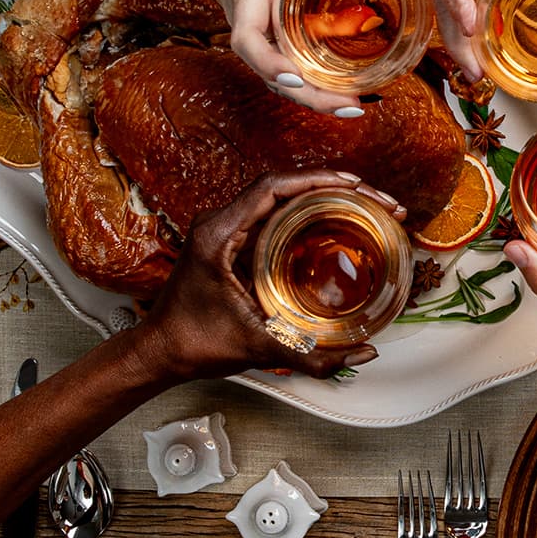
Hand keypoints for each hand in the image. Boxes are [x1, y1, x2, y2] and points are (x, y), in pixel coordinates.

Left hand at [143, 169, 404, 379]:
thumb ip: (313, 358)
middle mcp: (219, 222)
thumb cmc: (195, 346)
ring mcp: (224, 228)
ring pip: (279, 197)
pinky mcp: (230, 240)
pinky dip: (306, 213)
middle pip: (283, 186)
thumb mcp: (259, 350)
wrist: (159, 352)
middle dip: (334, 187)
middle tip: (376, 200)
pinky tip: (335, 224)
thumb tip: (364, 355)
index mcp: (218, 233)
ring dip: (321, 196)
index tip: (355, 185)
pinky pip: (272, 214)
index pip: (272, 186)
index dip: (318, 179)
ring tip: (365, 206)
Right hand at [183, 0, 387, 115]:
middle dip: (309, 96)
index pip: (247, 36)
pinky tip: (336, 90)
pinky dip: (309, 81)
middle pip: (271, 72)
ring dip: (313, 97)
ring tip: (350, 105)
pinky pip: (285, 63)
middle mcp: (248, 17)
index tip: (294, 77)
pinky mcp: (266, 33)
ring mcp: (255, 29)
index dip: (268, 62)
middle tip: (349, 105)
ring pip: (279, 76)